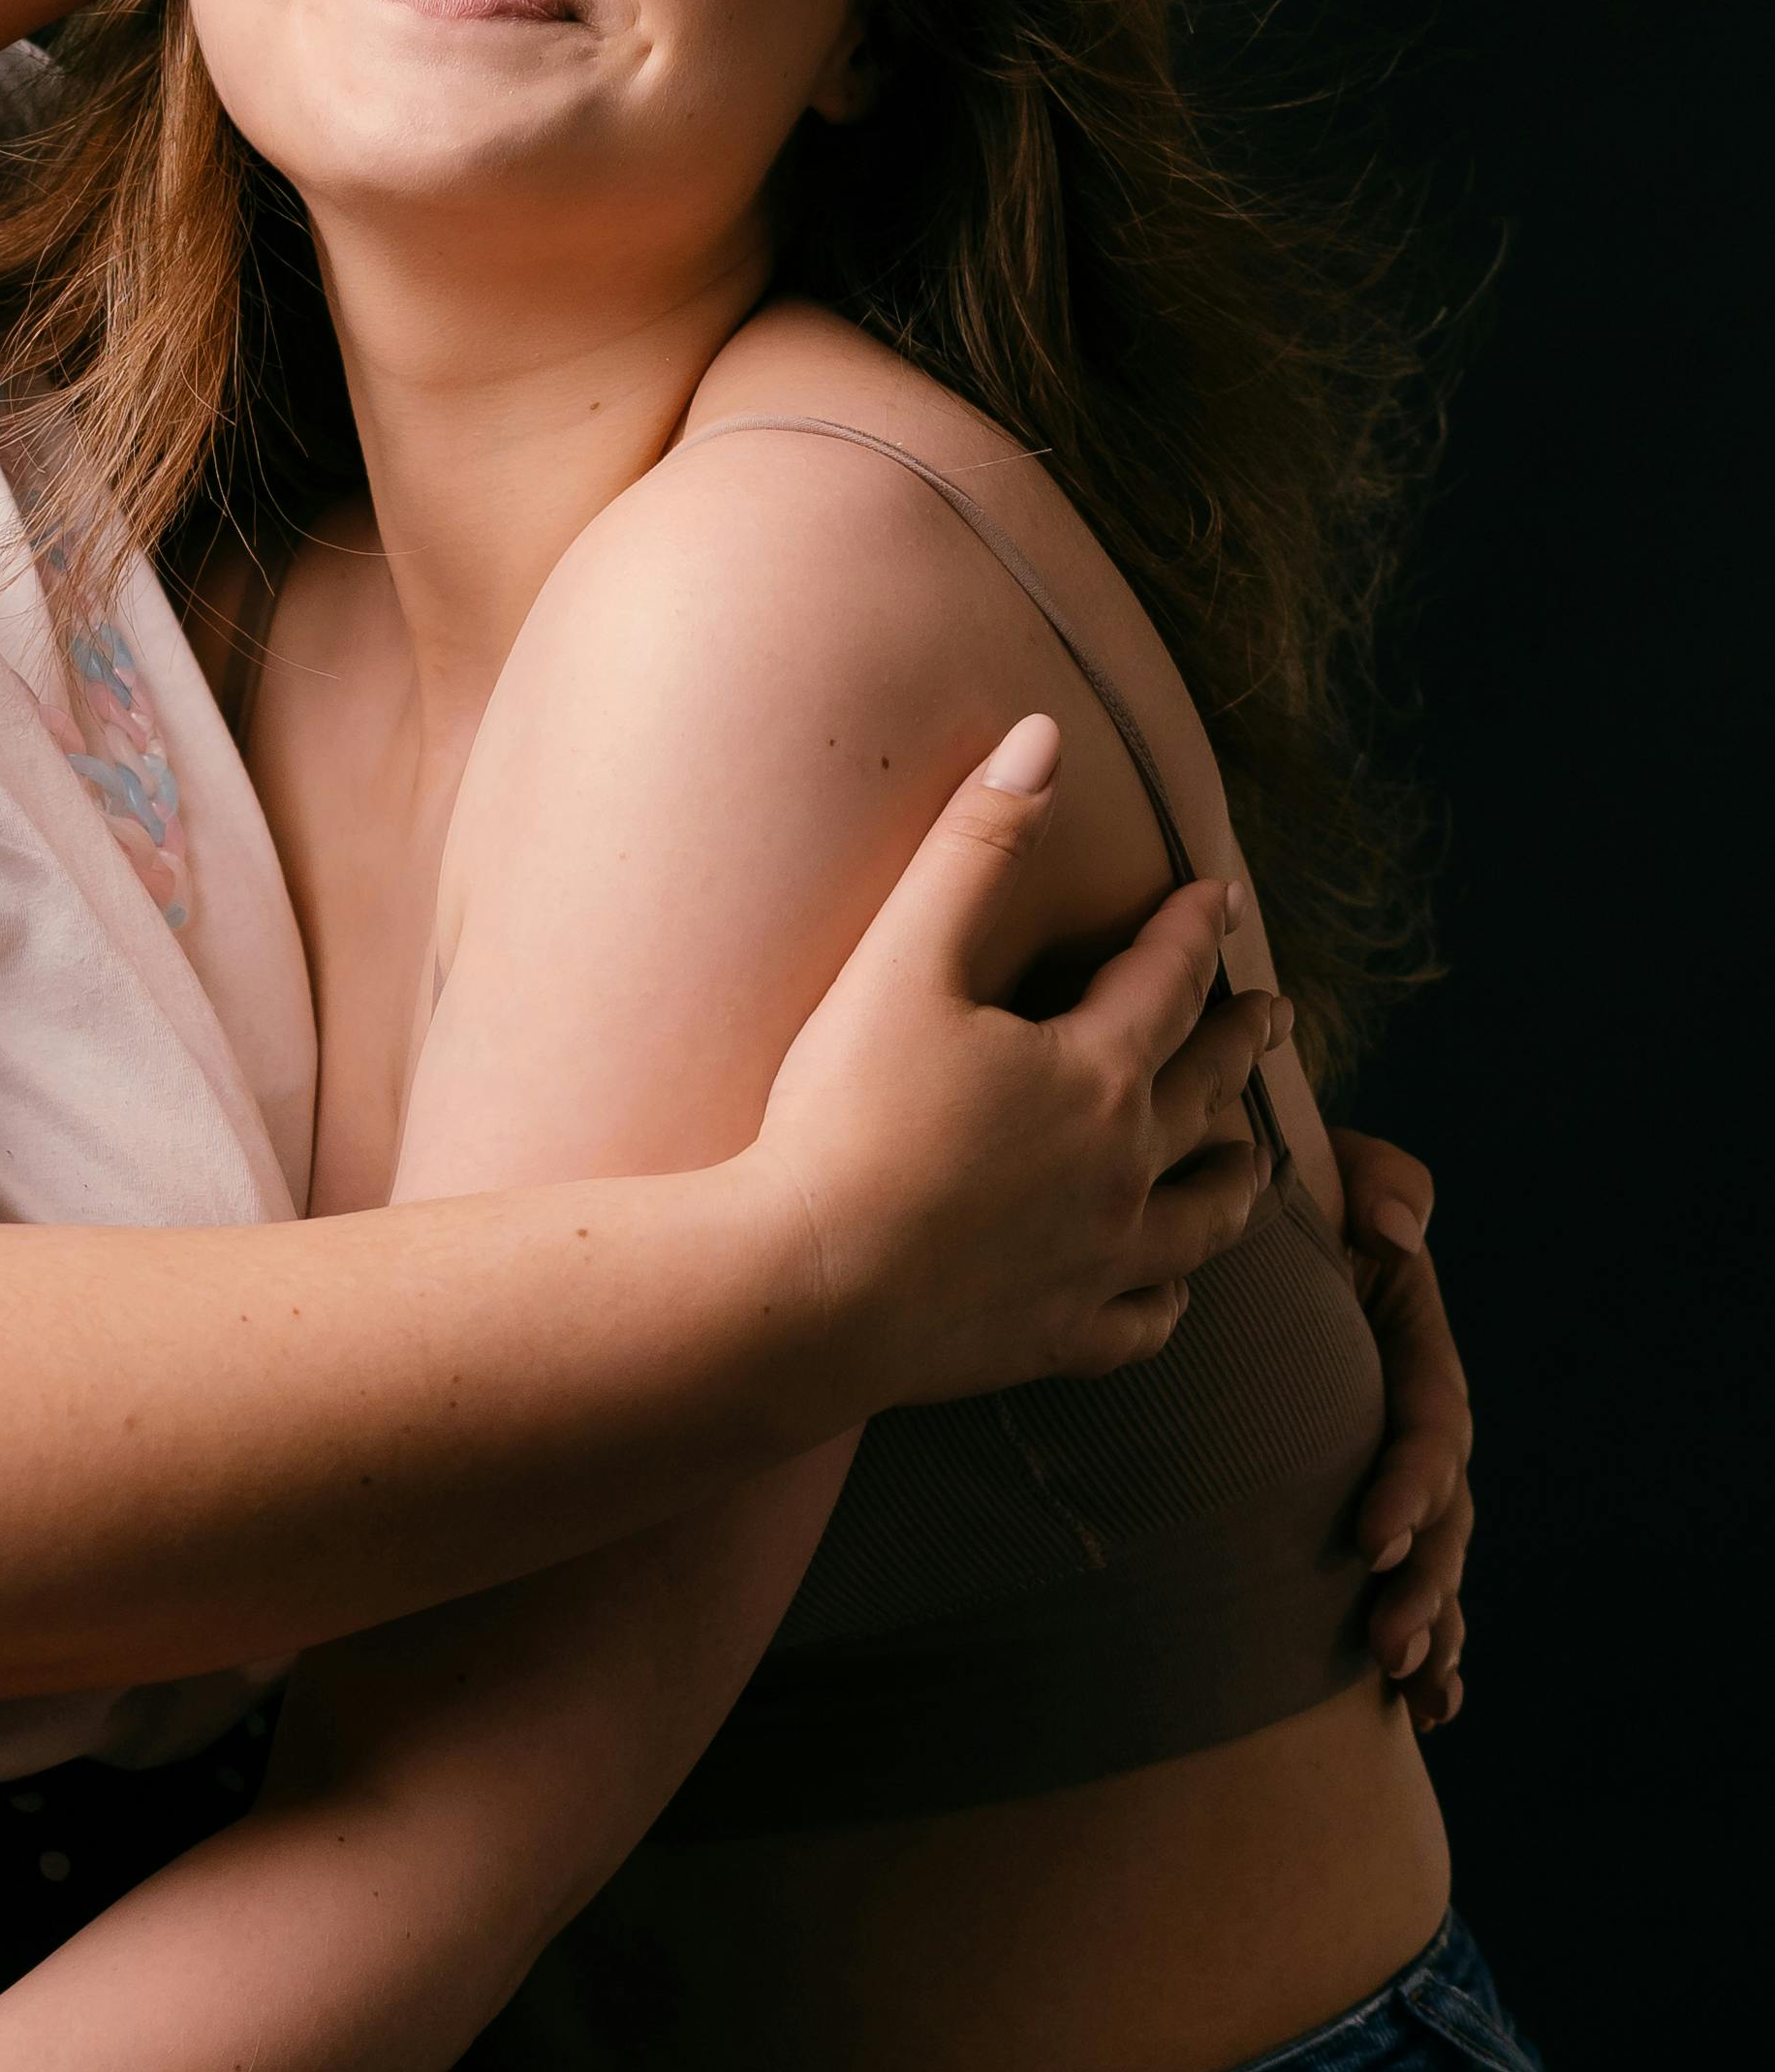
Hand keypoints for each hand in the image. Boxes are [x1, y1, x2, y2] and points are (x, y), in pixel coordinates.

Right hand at [761, 714, 1281, 1408]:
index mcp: (1097, 1072)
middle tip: (1268, 1014)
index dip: (1196, 929)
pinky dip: (1170, 1298)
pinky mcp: (1061, 1338)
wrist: (805, 1290)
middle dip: (1240, 1041)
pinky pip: (1148, 1320)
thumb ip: (977, 847)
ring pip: (1206, 1217)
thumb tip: (1042, 733)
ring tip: (1247, 1154)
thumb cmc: (843, 1120)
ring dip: (1235, 1173)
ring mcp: (1102, 1262)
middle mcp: (1125, 1168)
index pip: (1170, 979)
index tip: (1221, 898)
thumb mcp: (902, 963)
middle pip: (1208, 1091)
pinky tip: (1170, 1290)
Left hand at [1331, 1128, 1473, 1727]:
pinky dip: (1425, 1642)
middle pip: (1443, 1511)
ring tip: (1409, 1685)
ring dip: (1430, 1624)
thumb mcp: (1338, 1171)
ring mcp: (1395, 1464)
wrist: (1246, 1227)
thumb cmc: (1294, 1197)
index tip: (1373, 1535)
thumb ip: (1378, 1182)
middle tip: (1387, 1641)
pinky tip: (1423, 1709)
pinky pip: (1407, 1579)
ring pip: (1433, 1558)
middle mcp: (1415, 1415)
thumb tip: (1396, 1222)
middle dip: (1424, 1582)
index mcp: (1414, 1345)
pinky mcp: (1362, 1500)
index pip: (1430, 1421)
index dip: (1412, 1481)